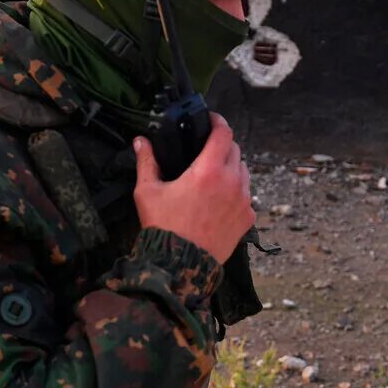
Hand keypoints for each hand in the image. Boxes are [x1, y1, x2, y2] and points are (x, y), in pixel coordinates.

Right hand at [133, 114, 253, 263]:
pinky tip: (220, 200)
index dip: (218, 121)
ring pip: (244, 172)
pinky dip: (236, 192)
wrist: (180, 267)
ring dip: (232, 168)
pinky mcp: (248, 219)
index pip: (223, 133)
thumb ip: (146, 162)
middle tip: (206, 150)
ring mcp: (243, 201)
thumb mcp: (148, 192)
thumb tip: (140, 141)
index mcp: (208, 170)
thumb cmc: (163, 227)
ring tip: (214, 175)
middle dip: (222, 145)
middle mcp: (232, 182)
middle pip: (235, 150)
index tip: (211, 120)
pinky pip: (246, 196)